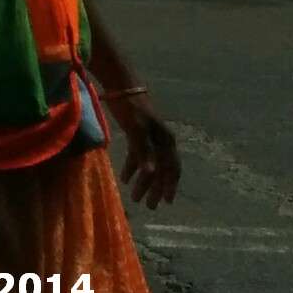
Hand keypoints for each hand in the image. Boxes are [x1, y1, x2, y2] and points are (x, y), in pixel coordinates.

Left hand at [112, 91, 181, 208]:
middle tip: (148, 205)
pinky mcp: (139, 133)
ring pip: (150, 164)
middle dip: (155, 188)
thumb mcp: (136, 130)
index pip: (171, 169)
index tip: (165, 202)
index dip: (169, 186)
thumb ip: (143, 152)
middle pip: (162, 170)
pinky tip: (125, 178)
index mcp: (166, 141)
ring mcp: (151, 137)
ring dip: (143, 181)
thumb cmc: (130, 108)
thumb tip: (152, 174)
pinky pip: (139, 155)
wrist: (122, 86)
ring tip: (134, 197)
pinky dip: (134, 167)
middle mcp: (162, 141)